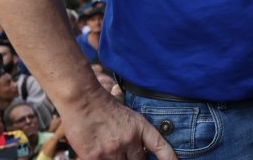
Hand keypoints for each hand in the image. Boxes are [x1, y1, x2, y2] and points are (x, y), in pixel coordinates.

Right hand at [60, 90, 175, 159]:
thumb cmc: (104, 106)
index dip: (170, 158)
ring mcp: (113, 150)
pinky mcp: (95, 157)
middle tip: (127, 154)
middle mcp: (130, 140)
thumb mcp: (128, 116)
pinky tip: (98, 154)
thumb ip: (135, 134)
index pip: (160, 147)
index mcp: (140, 127)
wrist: (83, 99)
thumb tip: (138, 150)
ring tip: (110, 150)